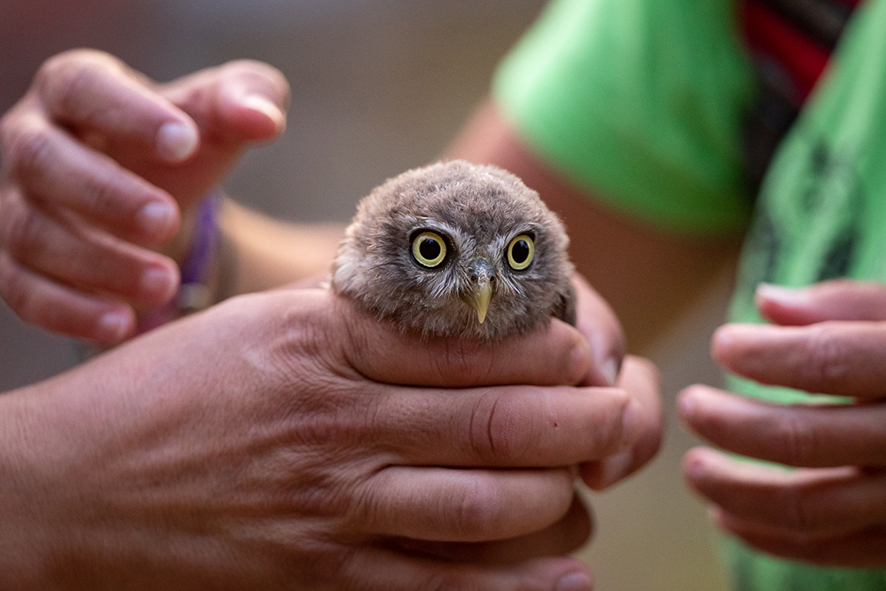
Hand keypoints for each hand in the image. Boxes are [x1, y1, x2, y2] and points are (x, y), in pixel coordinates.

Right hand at [0, 49, 287, 342]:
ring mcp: (19, 207)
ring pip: (33, 234)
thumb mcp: (220, 117)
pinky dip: (71, 313)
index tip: (186, 142)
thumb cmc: (185, 145)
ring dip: (98, 264)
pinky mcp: (18, 265)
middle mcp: (32, 143)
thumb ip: (247, 99)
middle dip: (106, 196)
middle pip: (42, 161)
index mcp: (76, 88)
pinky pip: (25, 292)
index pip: (82, 86)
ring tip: (164, 282)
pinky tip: (123, 326)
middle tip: (167, 221)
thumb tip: (264, 120)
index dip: (128, 114)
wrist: (158, 202)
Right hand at [0, 286, 658, 589]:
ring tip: (592, 482)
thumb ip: (352, 320)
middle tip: (619, 412)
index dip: (541, 348)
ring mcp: (331, 508)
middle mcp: (337, 424)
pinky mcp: (318, 576)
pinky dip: (513, 585)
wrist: (69, 486)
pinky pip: (439, 589)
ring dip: (558, 495)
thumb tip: (444, 317)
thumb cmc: (168, 389)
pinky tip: (565, 570)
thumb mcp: (259, 325)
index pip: (461, 342)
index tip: (582, 349)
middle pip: (492, 422)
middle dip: (577, 419)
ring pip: (483, 505)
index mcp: (322, 345)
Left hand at [679, 279, 885, 566]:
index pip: (830, 361)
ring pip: (813, 507)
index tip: (722, 344)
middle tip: (691, 405)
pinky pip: (834, 549)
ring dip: (737, 491)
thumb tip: (766, 302)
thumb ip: (851, 305)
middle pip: (808, 439)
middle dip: (733, 423)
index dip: (765, 354)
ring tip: (693, 469)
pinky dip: (771, 538)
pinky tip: (724, 517)